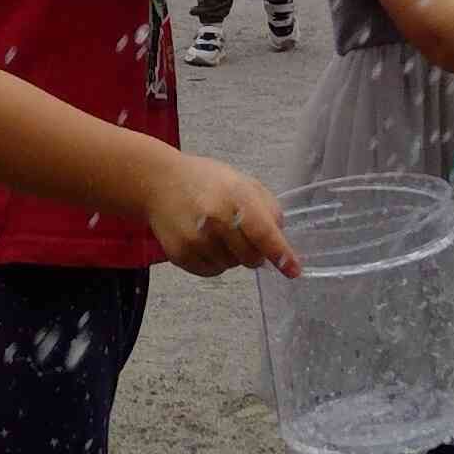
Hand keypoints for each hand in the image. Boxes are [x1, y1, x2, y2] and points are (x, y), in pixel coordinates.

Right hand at [148, 155, 300, 279]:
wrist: (159, 182)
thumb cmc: (207, 181)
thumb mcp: (242, 182)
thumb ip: (268, 208)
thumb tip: (280, 238)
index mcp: (236, 197)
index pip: (263, 232)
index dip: (280, 253)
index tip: (293, 270)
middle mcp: (215, 220)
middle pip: (251, 258)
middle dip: (256, 252)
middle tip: (243, 234)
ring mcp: (196, 239)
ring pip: (231, 266)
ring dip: (233, 256)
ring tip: (217, 232)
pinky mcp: (180, 254)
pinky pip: (211, 272)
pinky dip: (214, 261)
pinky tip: (204, 240)